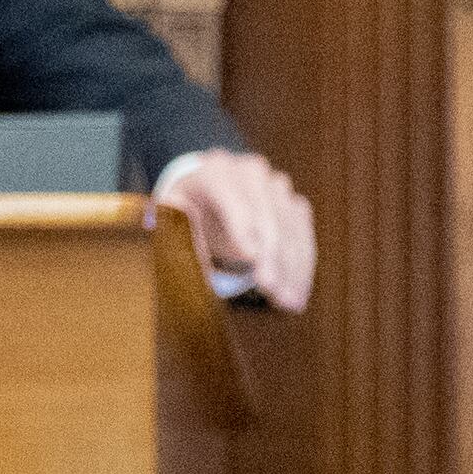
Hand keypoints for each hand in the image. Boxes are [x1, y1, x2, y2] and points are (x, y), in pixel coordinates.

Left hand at [155, 150, 316, 311]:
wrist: (205, 190)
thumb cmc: (183, 208)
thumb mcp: (169, 215)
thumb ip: (176, 224)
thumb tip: (184, 225)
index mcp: (215, 171)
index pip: (233, 197)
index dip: (243, 226)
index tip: (250, 258)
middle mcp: (251, 172)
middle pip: (268, 214)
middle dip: (272, 255)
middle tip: (271, 290)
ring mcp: (276, 186)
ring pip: (291, 227)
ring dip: (293, 267)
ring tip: (289, 302)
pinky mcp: (293, 203)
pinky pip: (303, 236)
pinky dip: (302, 266)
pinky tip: (298, 293)